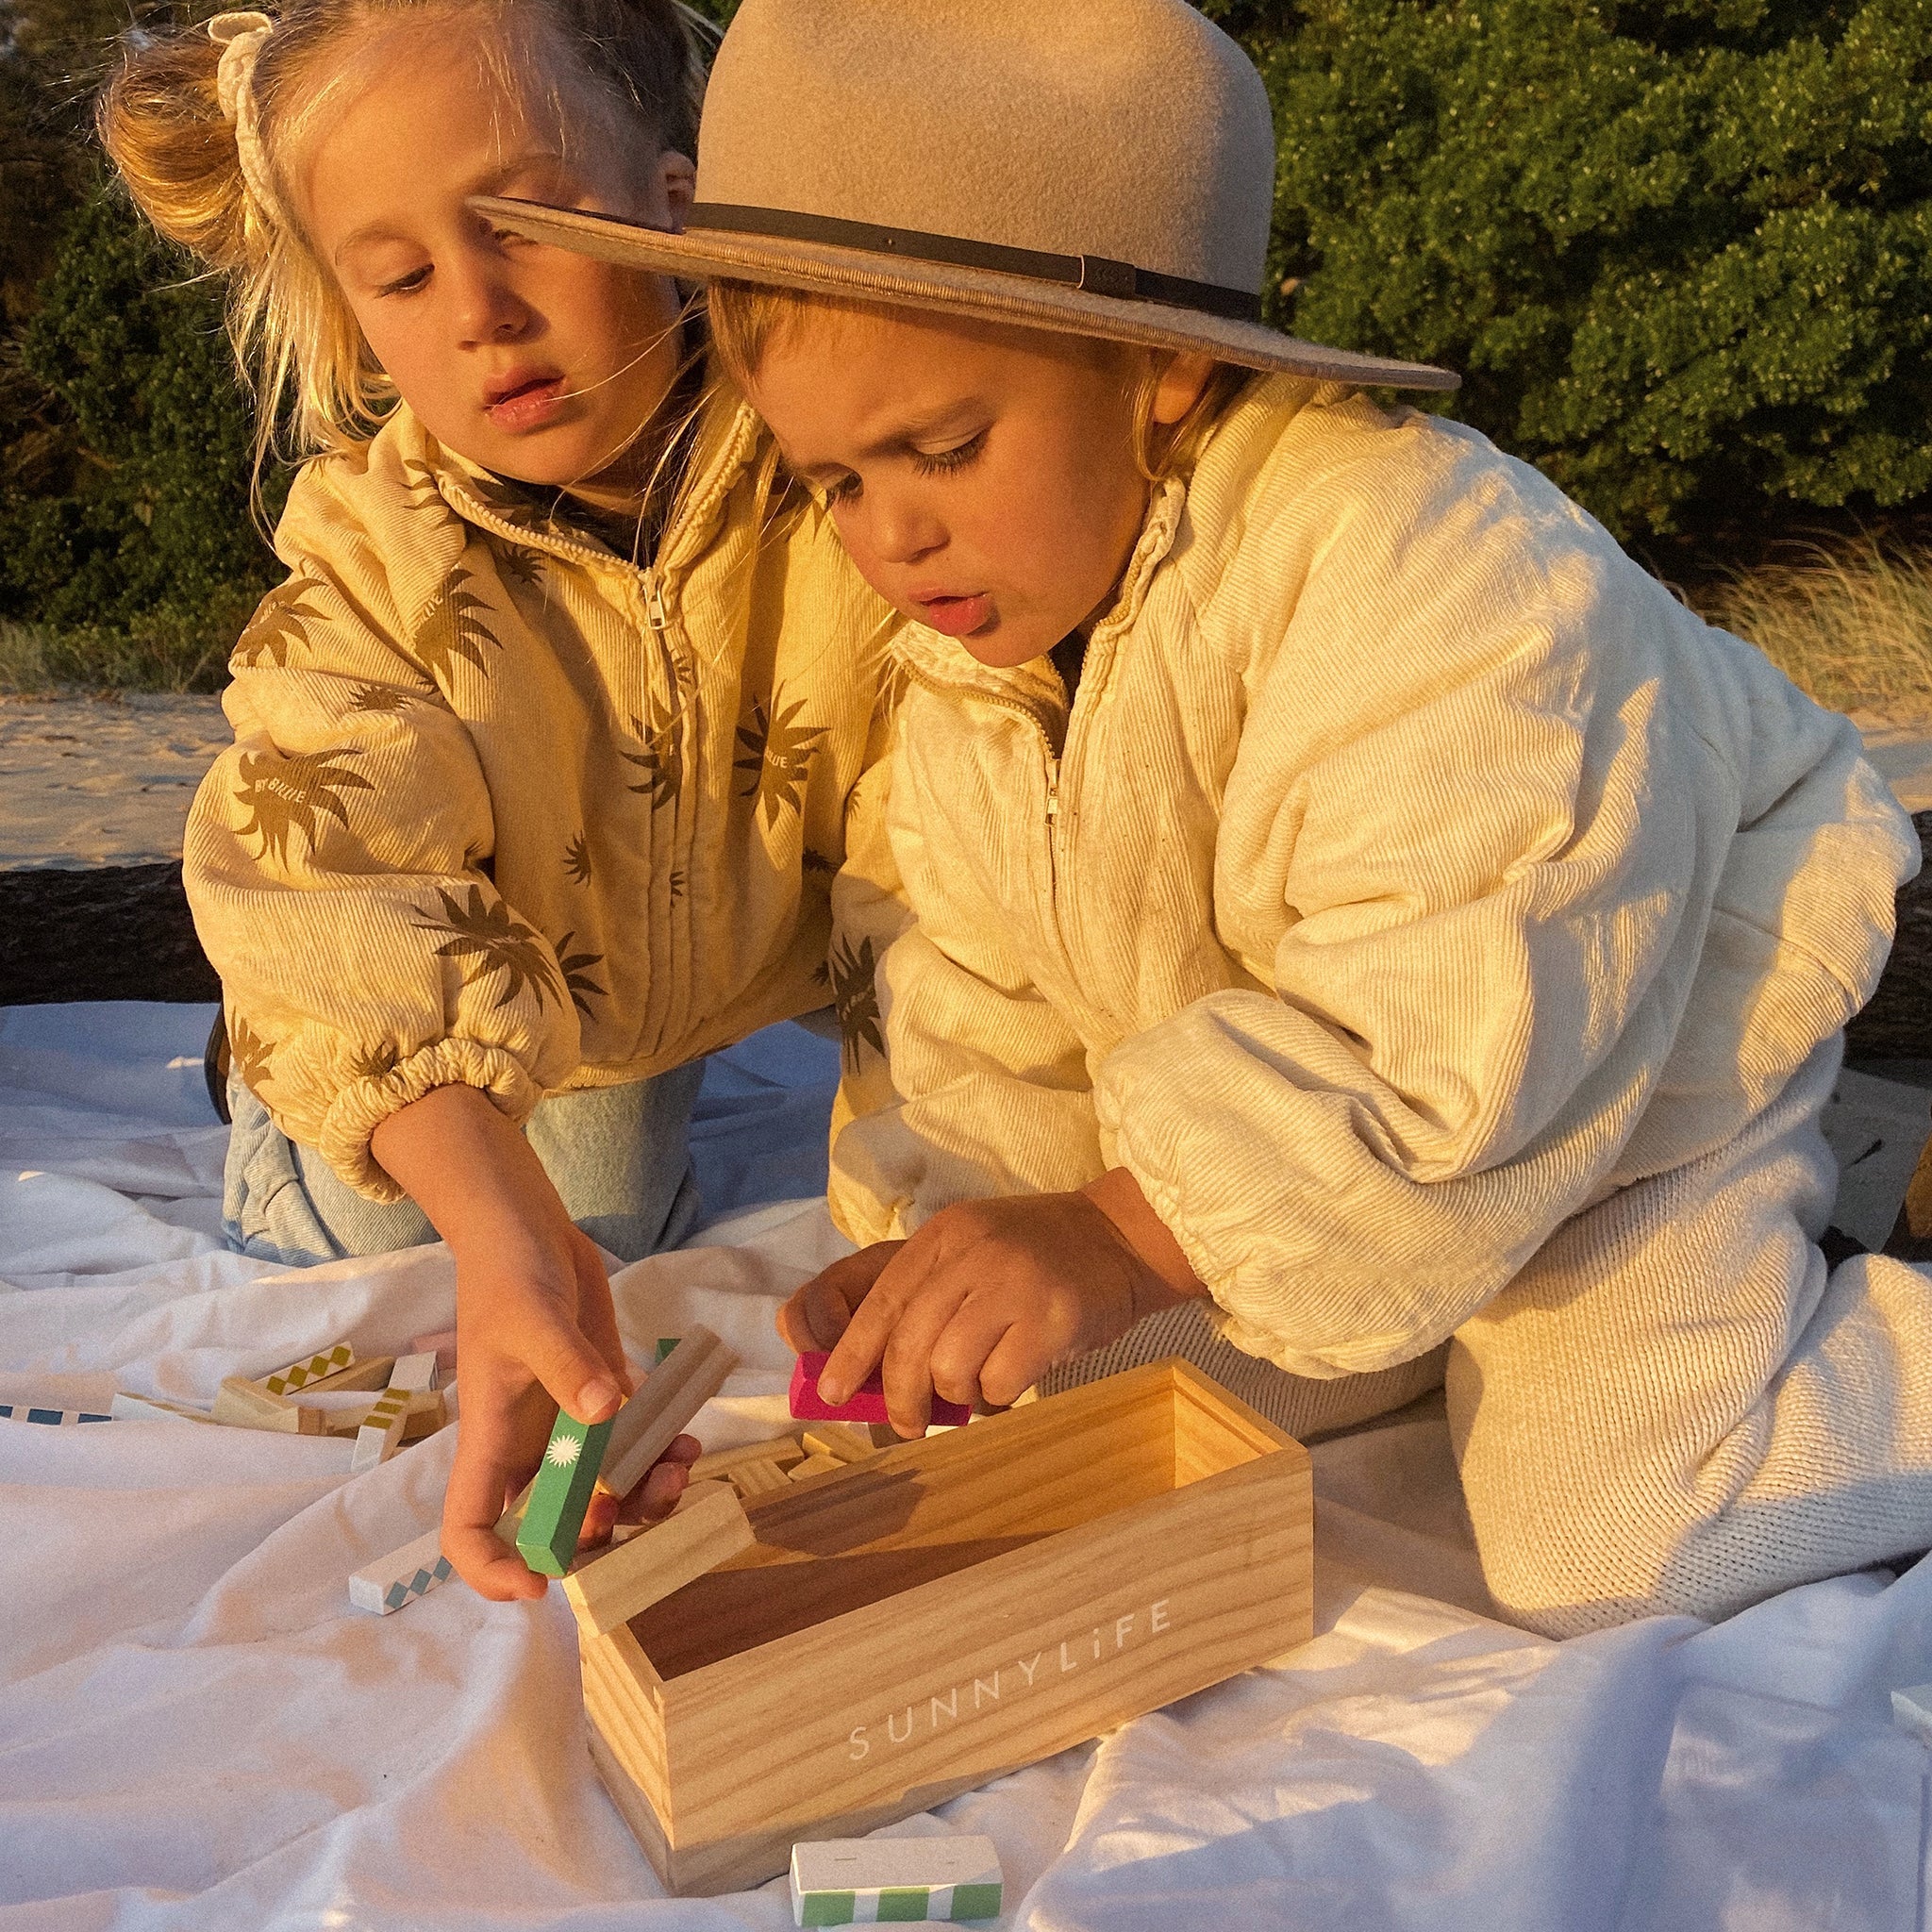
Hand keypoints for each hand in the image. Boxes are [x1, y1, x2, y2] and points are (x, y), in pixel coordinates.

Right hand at [371, 1085, 685, 1599]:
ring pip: (604, 1495)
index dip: (493, 1569)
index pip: (470, 1528)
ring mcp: (568, 1429)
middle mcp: (530, 1449)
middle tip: (650, 1498)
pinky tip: (687, 1439)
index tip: (541, 1582)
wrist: (531, 1231)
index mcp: (491, 1442)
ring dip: (644, 1499)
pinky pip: (632, 1452)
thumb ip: (567, 1365)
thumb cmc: (510, 1274)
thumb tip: (604, 1413)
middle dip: (603, 1534)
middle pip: (555, 1526)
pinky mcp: (601, 1403)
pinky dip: (661, 1457)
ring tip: (683, 1464)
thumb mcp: (533, 1316)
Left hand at [777, 1173, 1205, 1435]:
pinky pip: (1000, 1383)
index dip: (850, 1351)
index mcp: (944, 1236)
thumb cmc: (1031, 1260)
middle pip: (909, 1342)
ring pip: (950, 1368)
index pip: (882, 1299)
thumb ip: (918, 1296)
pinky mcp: (1053, 1319)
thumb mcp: (968, 1252)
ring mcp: (1015, 1284)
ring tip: (978, 1382)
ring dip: (957, 1392)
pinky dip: (999, 1393)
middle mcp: (974, 1254)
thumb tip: (861, 1367)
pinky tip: (1016, 1375)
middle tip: (905, 1421)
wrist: (1119, 1240)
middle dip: (898, 1394)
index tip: (833, 1393)